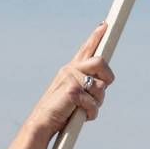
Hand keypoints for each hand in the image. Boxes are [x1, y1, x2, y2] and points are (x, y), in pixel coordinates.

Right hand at [25, 25, 115, 139]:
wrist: (42, 123)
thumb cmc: (61, 111)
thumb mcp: (74, 94)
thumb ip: (88, 85)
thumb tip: (106, 83)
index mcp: (71, 69)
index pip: (85, 49)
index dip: (96, 36)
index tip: (105, 25)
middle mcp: (70, 70)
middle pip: (100, 62)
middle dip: (107, 77)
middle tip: (101, 89)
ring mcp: (70, 79)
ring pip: (101, 87)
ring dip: (97, 102)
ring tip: (84, 109)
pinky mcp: (72, 90)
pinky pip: (94, 102)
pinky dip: (90, 113)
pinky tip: (81, 116)